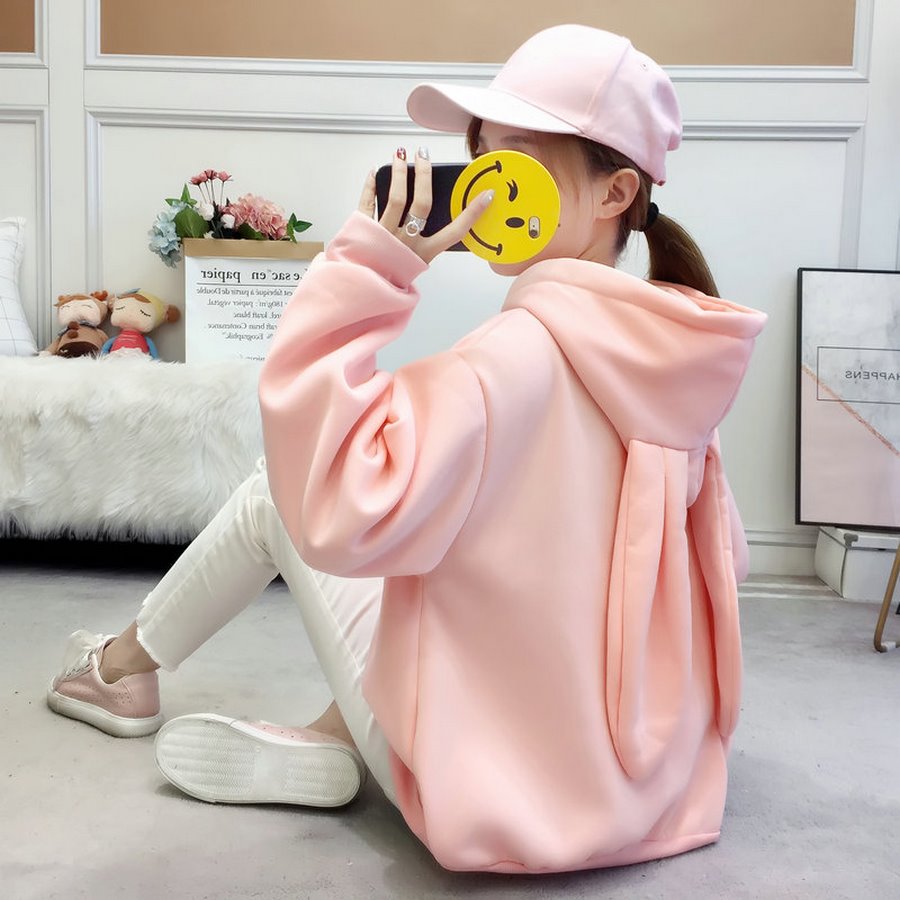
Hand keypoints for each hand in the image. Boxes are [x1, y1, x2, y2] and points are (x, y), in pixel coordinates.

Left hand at [358, 147, 493, 263]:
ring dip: (398, 173)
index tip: (487, 194)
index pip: (455, 231)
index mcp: (424, 253)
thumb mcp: (417, 263)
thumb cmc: (391, 275)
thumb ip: (427, 242)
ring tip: (399, 155)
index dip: (473, 213)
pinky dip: (370, 186)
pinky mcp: (364, 231)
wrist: (362, 291)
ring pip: (396, 199)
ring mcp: (384, 236)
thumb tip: (429, 207)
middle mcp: (406, 243)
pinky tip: (374, 172)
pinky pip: (367, 203)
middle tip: (424, 155)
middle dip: (425, 175)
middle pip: (422, 204)